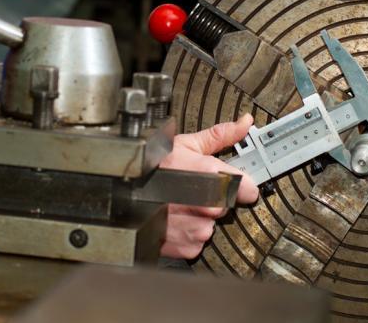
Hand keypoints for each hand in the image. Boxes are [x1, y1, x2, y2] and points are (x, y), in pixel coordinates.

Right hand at [156, 114, 260, 259]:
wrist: (121, 192)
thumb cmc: (150, 167)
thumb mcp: (185, 144)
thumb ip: (220, 135)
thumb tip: (245, 122)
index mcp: (207, 174)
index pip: (245, 187)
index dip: (243, 185)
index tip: (239, 185)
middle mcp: (204, 203)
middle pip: (227, 205)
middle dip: (215, 199)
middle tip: (195, 191)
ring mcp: (195, 226)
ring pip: (212, 225)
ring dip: (201, 218)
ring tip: (180, 205)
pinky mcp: (186, 245)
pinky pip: (198, 242)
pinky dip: (189, 234)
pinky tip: (175, 220)